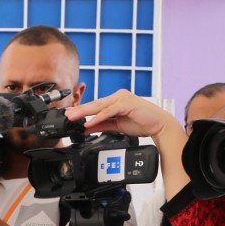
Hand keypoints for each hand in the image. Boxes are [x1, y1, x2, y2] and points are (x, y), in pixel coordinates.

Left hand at [65, 89, 179, 140]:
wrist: (158, 125)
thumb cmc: (141, 123)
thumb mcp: (116, 126)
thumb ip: (101, 125)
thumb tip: (86, 128)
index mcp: (115, 100)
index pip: (95, 106)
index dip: (82, 111)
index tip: (69, 116)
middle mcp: (118, 97)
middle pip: (95, 104)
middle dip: (79, 111)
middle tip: (66, 116)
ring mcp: (122, 98)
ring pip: (100, 106)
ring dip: (85, 112)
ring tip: (73, 118)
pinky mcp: (127, 103)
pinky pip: (109, 111)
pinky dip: (98, 117)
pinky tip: (90, 122)